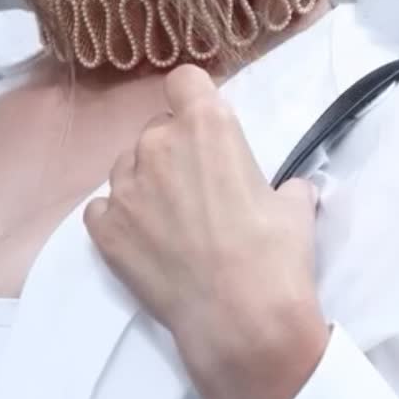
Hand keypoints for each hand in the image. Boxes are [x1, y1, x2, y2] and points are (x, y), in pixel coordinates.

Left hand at [82, 64, 323, 377]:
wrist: (239, 318)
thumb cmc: (274, 257)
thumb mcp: (296, 208)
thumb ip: (283, 186)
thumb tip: (287, 191)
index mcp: (207, 126)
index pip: (184, 80)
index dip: (192, 99)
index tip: (200, 122)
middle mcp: (157, 144)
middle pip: (156, 129)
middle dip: (172, 151)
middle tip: (195, 191)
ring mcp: (124, 186)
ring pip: (126, 167)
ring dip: (144, 184)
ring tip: (170, 223)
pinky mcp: (103, 227)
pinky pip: (103, 208)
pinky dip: (119, 220)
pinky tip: (144, 243)